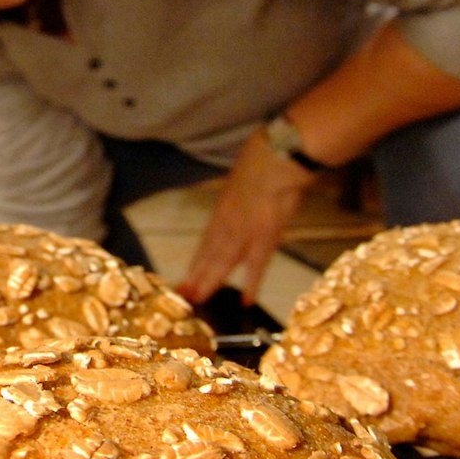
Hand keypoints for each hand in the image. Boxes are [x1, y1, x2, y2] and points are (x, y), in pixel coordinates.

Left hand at [176, 131, 313, 306]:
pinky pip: (257, 266)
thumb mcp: (244, 176)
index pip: (207, 240)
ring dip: (210, 282)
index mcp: (224, 209)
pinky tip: (247, 300)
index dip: (197, 260)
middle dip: (196, 276)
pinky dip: (252, 284)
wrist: (276, 157)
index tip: (187, 275)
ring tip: (198, 300)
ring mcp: (244, 232)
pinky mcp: (264, 237)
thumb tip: (243, 193)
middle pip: (209, 255)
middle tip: (183, 295)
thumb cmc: (264, 159)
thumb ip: (241, 192)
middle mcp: (228, 223)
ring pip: (223, 263)